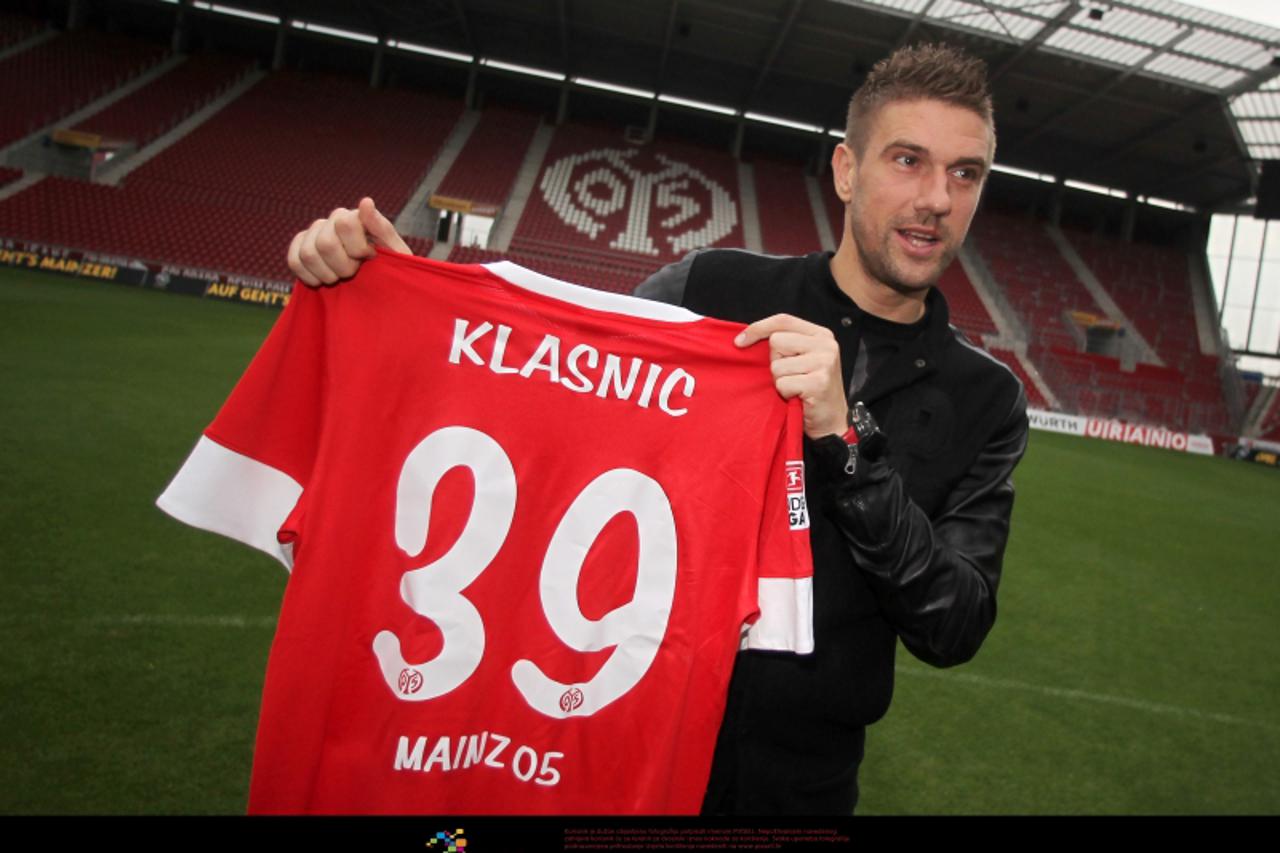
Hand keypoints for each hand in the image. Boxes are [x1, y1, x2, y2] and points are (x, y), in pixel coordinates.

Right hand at [287, 197, 410, 285]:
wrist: (379, 283)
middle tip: (355, 271)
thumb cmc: (392, 267)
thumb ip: (381, 228)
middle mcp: (332, 221)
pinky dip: (308, 276)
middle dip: (343, 266)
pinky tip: (323, 280)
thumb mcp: (396, 250)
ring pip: (307, 254)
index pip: (345, 224)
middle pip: (325, 243)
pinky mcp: (300, 248)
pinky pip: (294, 261)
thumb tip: (366, 201)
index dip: (357, 248)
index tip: (370, 256)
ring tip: (341, 277)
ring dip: (327, 274)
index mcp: (355, 217)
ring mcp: (314, 233)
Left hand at [735, 314, 847, 438]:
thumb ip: (785, 344)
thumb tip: (746, 338)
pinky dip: (785, 393)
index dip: (758, 328)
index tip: (739, 342)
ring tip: (797, 388)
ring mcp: (824, 363)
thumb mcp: (802, 359)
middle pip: (776, 341)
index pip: (783, 321)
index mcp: (821, 335)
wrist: (831, 420)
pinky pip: (782, 384)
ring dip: (780, 381)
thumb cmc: (811, 390)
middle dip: (775, 362)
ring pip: (777, 366)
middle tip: (792, 375)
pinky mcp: (818, 382)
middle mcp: (825, 345)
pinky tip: (799, 397)